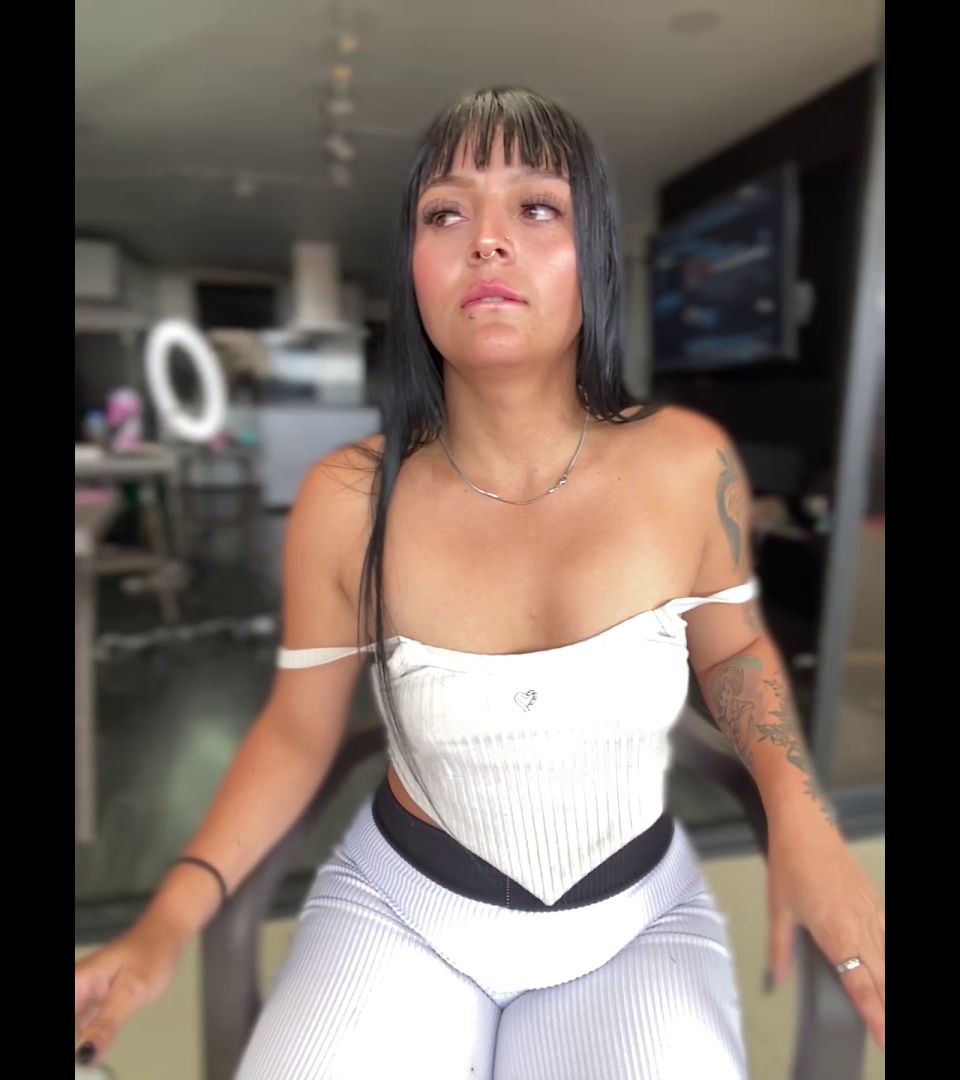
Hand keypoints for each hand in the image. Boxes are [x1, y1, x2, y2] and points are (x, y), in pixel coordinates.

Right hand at [75, 917, 185, 1065]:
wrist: (168, 932)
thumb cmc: (153, 951)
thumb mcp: (132, 991)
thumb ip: (106, 1024)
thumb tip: (85, 1054)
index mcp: (75, 981)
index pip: (65, 1021)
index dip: (72, 1046)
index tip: (81, 1060)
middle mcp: (75, 988)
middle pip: (68, 1028)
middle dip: (77, 1047)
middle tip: (88, 1062)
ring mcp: (84, 994)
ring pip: (74, 1029)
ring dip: (81, 1044)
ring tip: (92, 1056)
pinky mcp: (94, 1000)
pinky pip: (81, 1026)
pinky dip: (86, 1040)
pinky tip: (93, 1051)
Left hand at [766, 815, 884, 1049]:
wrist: (806, 822)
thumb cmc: (790, 860)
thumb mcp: (778, 908)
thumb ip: (780, 950)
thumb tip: (776, 980)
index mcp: (836, 932)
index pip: (860, 985)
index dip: (874, 1016)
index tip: (882, 1039)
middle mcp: (860, 925)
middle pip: (882, 978)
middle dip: (888, 1011)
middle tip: (888, 1037)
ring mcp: (871, 911)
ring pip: (890, 959)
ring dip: (892, 987)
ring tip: (891, 1011)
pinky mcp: (874, 900)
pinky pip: (890, 935)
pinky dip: (892, 955)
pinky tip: (890, 967)